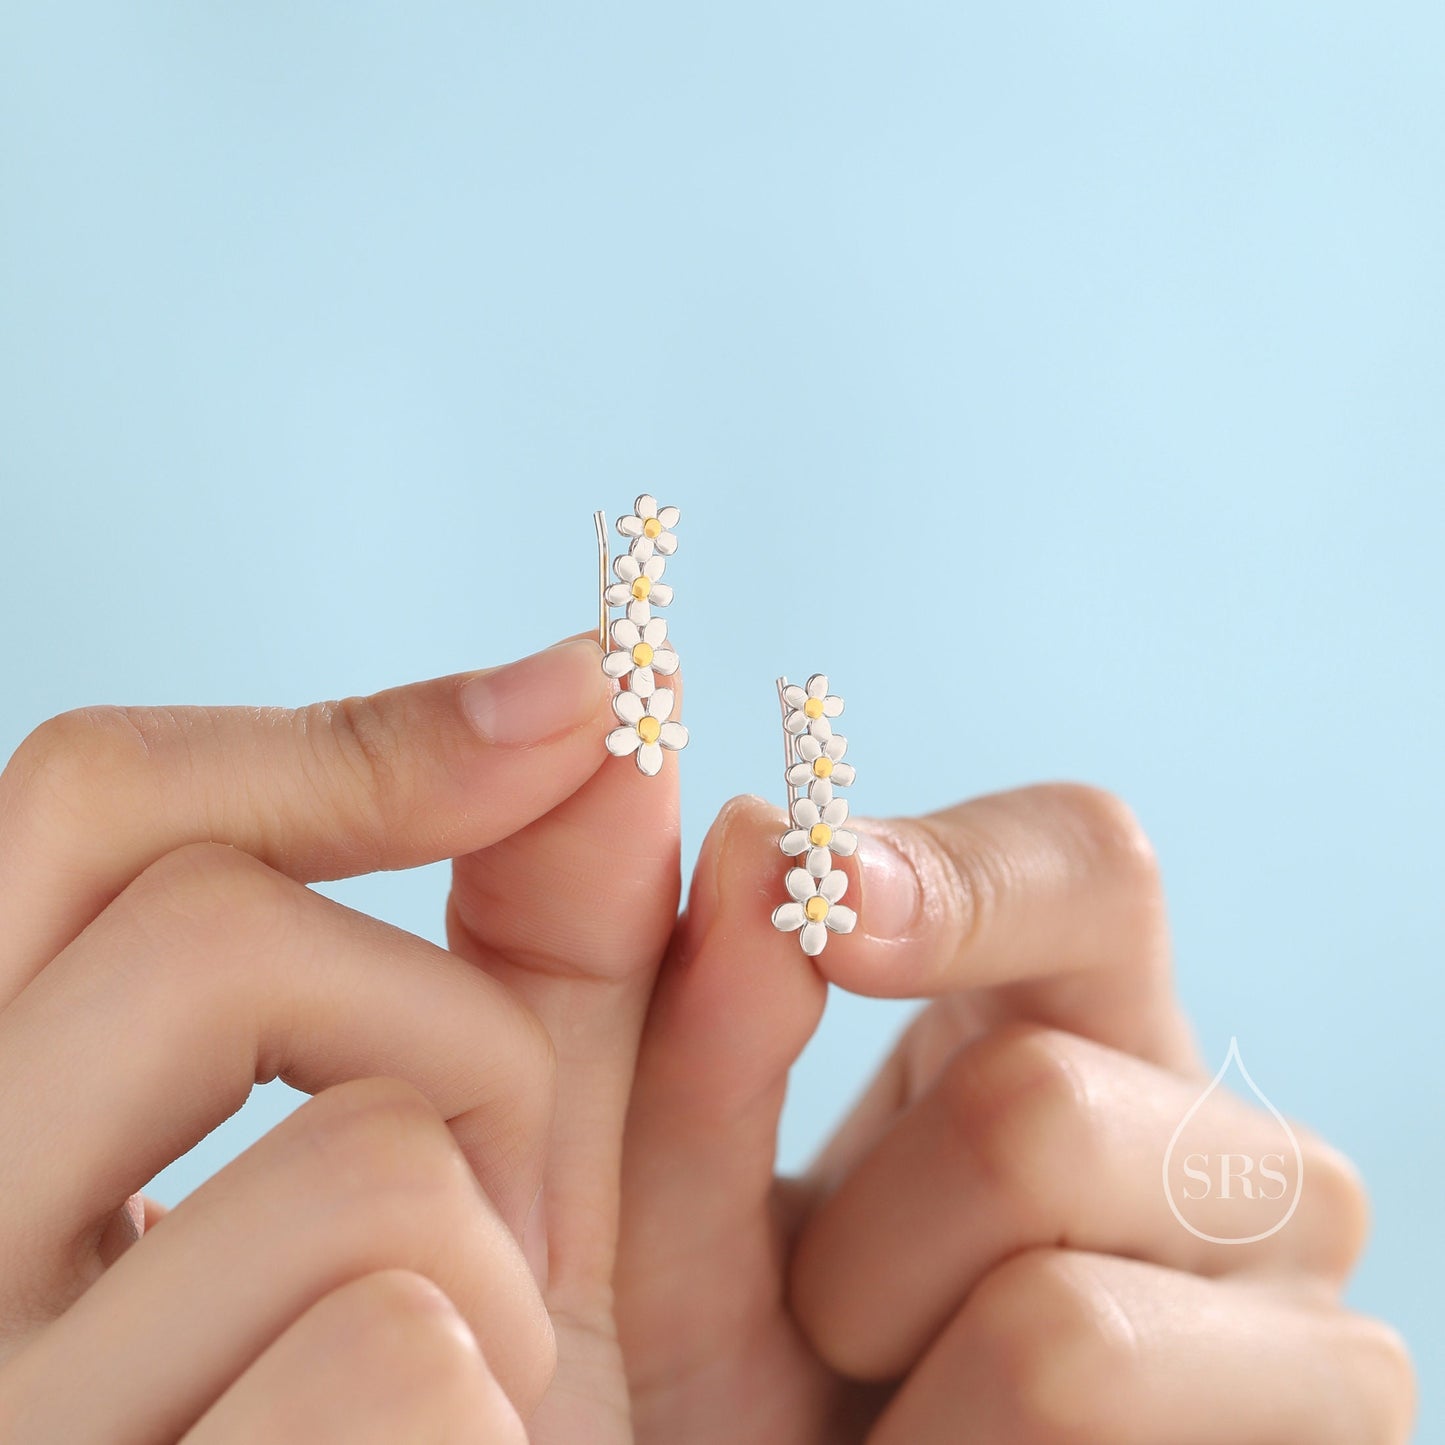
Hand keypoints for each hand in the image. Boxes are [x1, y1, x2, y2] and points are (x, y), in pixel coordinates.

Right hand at [0, 637, 641, 1440]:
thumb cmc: (420, 1410)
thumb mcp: (480, 1188)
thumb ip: (524, 958)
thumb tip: (586, 707)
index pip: (82, 808)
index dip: (336, 734)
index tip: (566, 701)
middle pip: (214, 936)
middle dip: (453, 1032)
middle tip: (500, 1196)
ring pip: (352, 1159)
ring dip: (496, 1265)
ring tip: (467, 1390)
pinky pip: (393, 1345)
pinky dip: (491, 1406)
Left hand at [616, 785, 1416, 1441]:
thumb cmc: (746, 1365)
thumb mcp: (691, 1200)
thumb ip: (707, 1032)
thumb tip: (755, 827)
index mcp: (1068, 1026)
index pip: (1085, 863)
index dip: (959, 876)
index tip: (825, 907)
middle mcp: (1219, 1136)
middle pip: (1038, 1106)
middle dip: (859, 1251)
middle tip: (833, 1326)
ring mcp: (1302, 1295)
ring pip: (1064, 1320)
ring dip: (902, 1386)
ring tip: (897, 1418)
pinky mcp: (1342, 1420)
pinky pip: (1086, 1420)